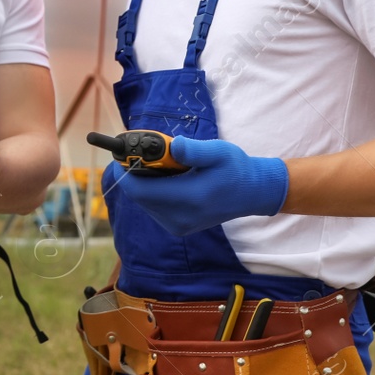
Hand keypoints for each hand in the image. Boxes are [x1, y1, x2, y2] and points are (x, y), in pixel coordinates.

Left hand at [114, 136, 287, 236]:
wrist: (252, 193)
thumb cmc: (235, 168)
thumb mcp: (218, 152)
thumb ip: (193, 150)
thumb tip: (172, 146)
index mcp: (188, 198)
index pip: (139, 189)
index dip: (124, 171)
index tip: (122, 153)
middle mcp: (179, 217)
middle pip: (138, 195)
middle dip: (134, 173)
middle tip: (143, 153)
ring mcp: (178, 225)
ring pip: (143, 202)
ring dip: (143, 182)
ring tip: (160, 164)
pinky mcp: (178, 227)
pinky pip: (153, 208)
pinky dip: (152, 191)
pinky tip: (167, 179)